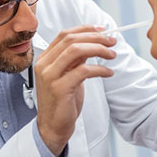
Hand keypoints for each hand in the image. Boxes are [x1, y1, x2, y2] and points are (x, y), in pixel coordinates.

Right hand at [34, 25, 116, 155]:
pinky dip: (99, 69)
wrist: (52, 126)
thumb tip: (93, 43)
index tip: (102, 30)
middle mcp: (44, 64)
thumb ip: (75, 59)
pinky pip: (83, 71)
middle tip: (112, 41)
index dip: (85, 29)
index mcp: (45, 59)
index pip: (64, 35)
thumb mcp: (68, 75)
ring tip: (112, 55)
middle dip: (95, 37)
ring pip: (76, 51)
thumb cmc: (62, 101)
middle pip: (71, 40)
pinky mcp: (59, 88)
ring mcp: (50, 76)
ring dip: (98, 49)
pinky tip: (108, 73)